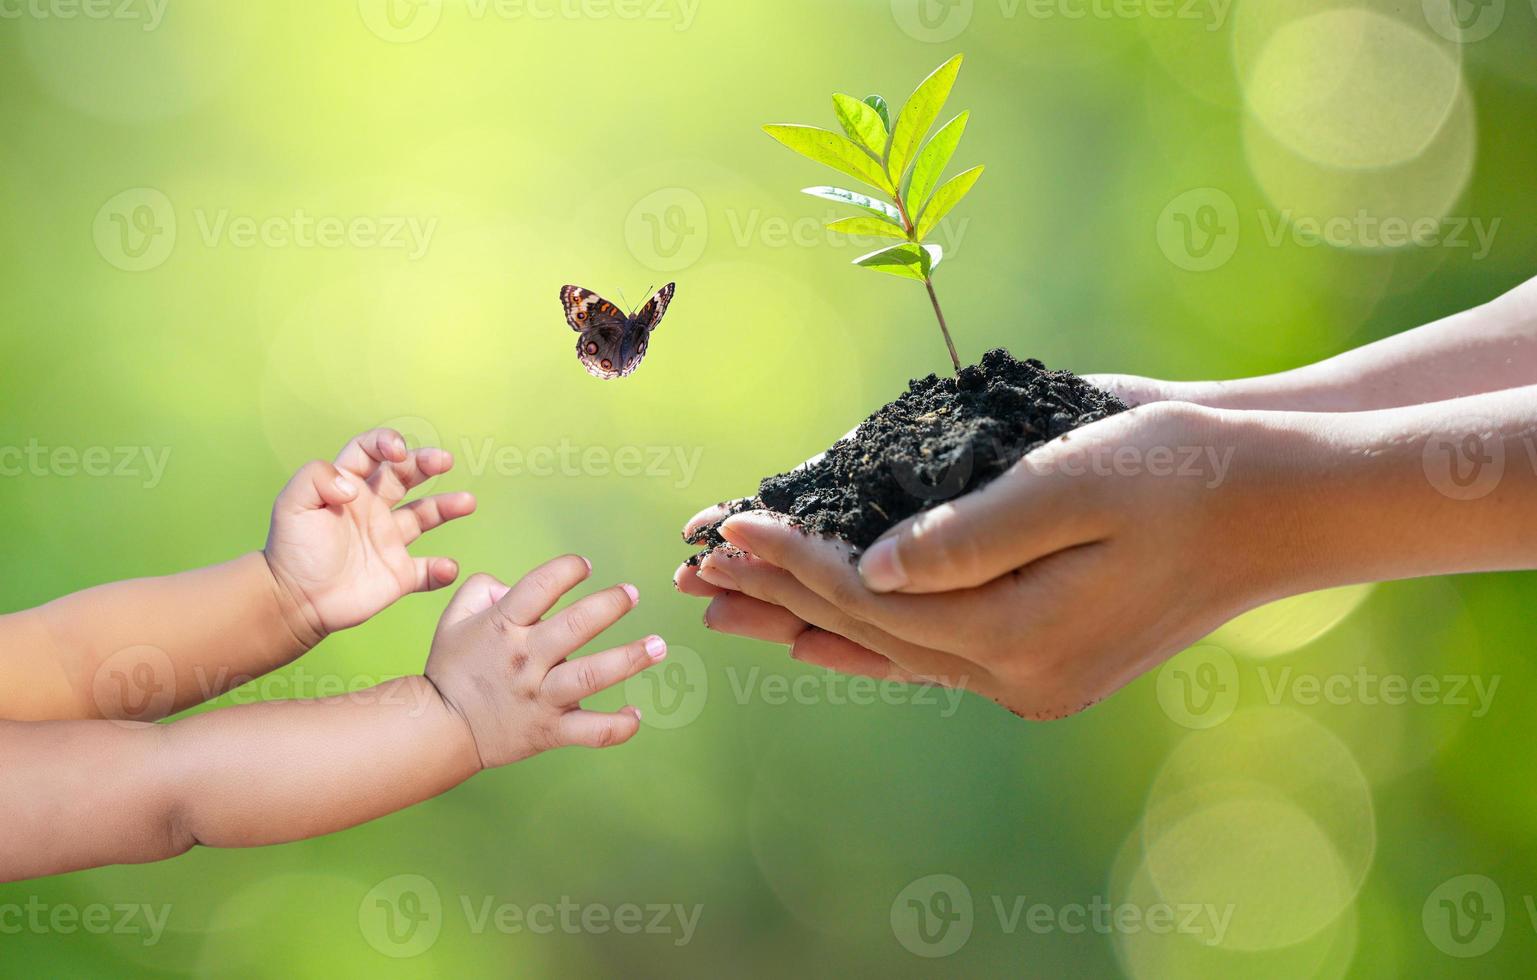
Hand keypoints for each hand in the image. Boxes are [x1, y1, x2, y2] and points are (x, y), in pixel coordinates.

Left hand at [264, 427, 477, 642]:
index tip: (398, 451)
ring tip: (467, 502)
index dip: (385, 443)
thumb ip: (316, 479)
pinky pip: (428, 571)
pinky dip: (441, 570)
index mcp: (348, 486)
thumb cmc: (291, 550)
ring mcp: (389, 541)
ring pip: (425, 516)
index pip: (370, 452)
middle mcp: (373, 508)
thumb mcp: (291, 504)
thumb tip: (352, 486)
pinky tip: (447, 568)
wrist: (293, 601)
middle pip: (406, 475)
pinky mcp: (398, 574)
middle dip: (426, 463)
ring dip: (447, 506)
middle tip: (444, 460)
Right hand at [425, 556, 661, 767]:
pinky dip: (618, 725)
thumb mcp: (454, 618)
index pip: (541, 586)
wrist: (439, 728)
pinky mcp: (550, 730)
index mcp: (502, 626)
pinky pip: (591, 731)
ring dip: (630, 659)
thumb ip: (482, 587)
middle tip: (632, 594)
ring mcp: (540, 696)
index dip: (567, 569)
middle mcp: (526, 659)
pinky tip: (636, 714)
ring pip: (592, 676)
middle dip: (611, 606)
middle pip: (576, 626)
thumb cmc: (452, 669)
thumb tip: (514, 584)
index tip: (584, 566)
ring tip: (659, 645)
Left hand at [678, 402, 1320, 718]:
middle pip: (865, 630)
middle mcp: (1018, 676)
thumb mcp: (1076, 482)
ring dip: (805, 620)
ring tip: (727, 606)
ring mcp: (1030, 676)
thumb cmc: (1185, 472)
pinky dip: (867, 635)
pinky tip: (821, 636)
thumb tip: (866, 570)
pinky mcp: (1041, 655)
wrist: (1278, 504)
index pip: (870, 598)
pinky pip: (929, 652)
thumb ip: (967, 534)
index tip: (721, 523)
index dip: (791, 559)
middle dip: (776, 593)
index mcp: (1022, 638)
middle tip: (691, 567)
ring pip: (890, 647)